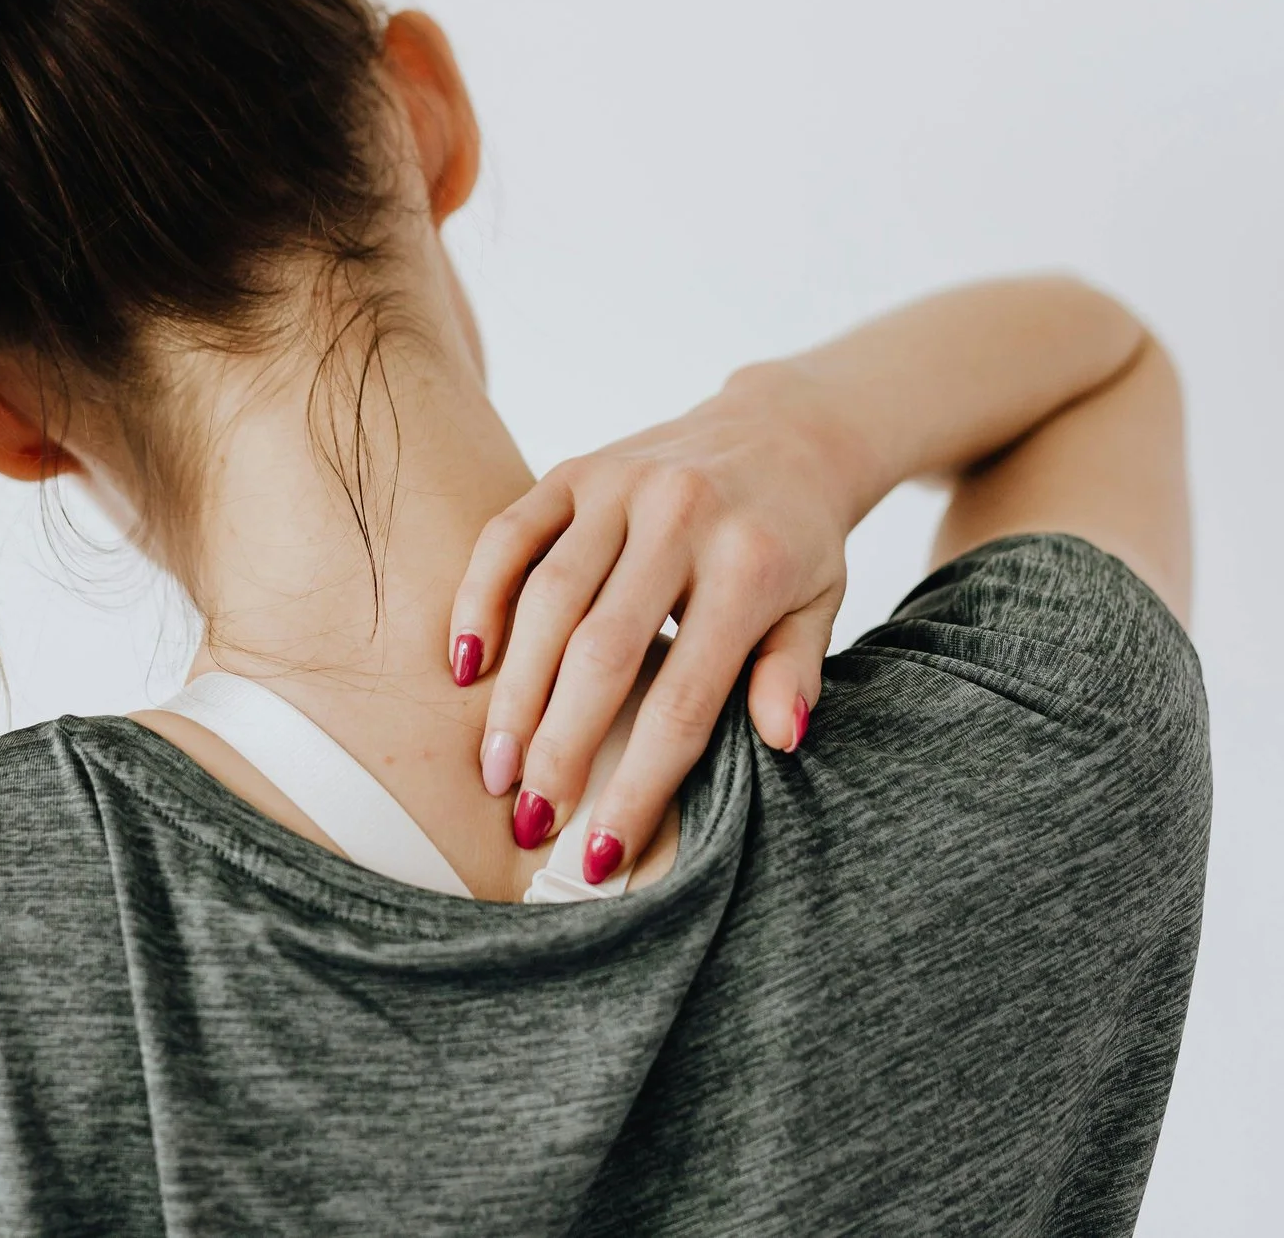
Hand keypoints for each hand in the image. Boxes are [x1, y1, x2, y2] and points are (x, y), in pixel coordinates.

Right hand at [448, 363, 866, 878]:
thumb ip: (794, 672)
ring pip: (546, 601)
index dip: (639, 783)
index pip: (684, 698)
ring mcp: (621, 487)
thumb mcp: (819, 607)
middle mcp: (681, 517)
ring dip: (513, 692)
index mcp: (749, 567)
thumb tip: (779, 741)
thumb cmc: (797, 542)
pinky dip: (478, 600)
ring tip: (494, 766)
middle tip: (528, 818)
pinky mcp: (576, 469)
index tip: (600, 853)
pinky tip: (464, 665)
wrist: (782, 431)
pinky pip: (510, 537)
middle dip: (559, 748)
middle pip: (601, 654)